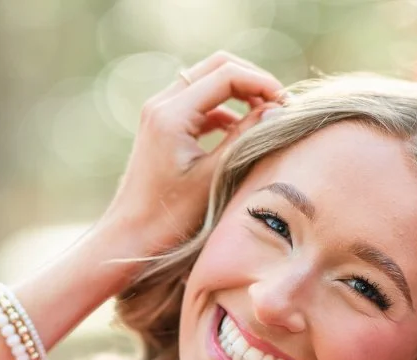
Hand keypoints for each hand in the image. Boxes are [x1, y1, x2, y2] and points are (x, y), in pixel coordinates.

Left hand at [101, 50, 284, 257]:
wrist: (131, 237)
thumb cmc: (170, 217)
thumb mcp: (213, 177)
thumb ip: (244, 139)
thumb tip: (275, 110)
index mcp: (172, 114)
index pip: (226, 75)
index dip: (261, 83)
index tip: (285, 103)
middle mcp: (161, 104)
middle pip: (217, 66)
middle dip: (251, 80)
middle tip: (278, 103)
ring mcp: (159, 112)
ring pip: (207, 80)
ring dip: (238, 92)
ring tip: (265, 115)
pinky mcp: (161, 125)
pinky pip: (198, 103)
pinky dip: (222, 109)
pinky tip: (241, 130)